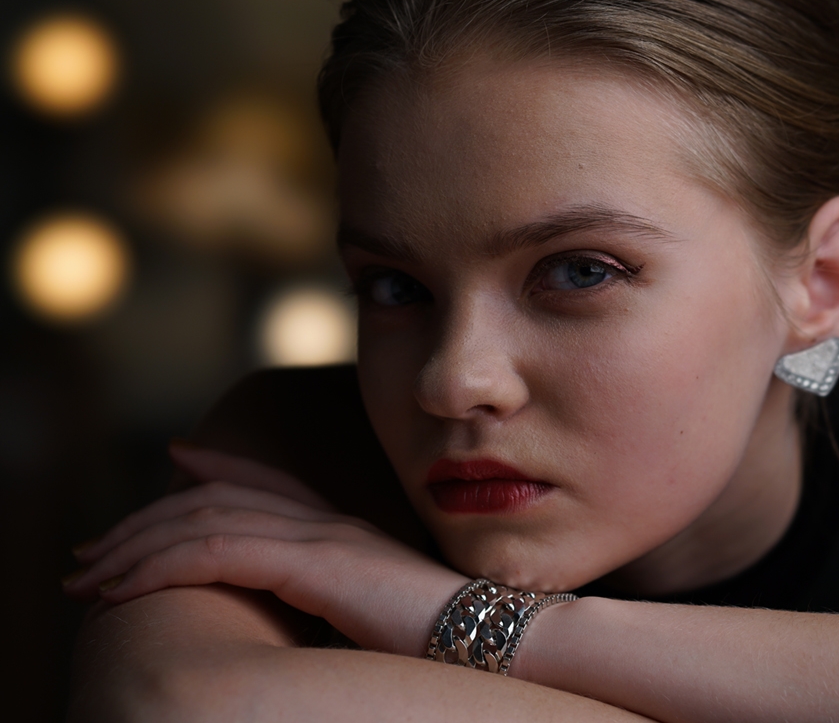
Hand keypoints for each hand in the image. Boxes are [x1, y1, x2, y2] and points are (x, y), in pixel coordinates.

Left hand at [64, 443, 466, 656]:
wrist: (494, 633)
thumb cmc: (450, 635)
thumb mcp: (387, 613)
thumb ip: (351, 601)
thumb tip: (326, 618)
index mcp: (346, 532)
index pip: (267, 485)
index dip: (217, 467)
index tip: (177, 459)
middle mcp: (327, 523)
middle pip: (218, 501)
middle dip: (145, 523)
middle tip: (91, 551)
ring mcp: (321, 539)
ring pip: (205, 522)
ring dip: (136, 548)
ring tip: (88, 576)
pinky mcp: (315, 564)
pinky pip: (218, 552)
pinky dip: (162, 565)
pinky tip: (125, 587)